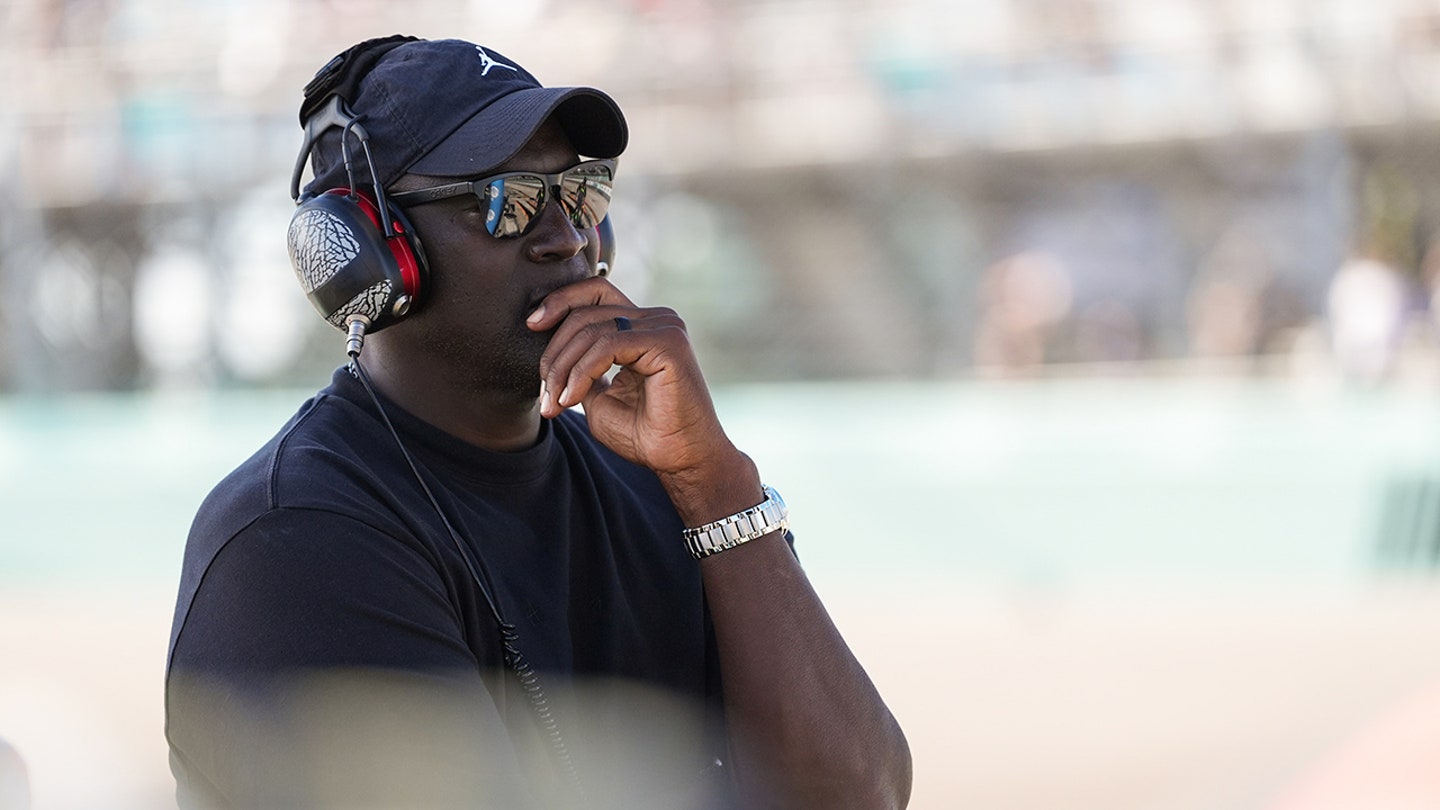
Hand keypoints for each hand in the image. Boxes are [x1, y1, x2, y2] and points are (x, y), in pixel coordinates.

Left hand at [528, 278, 751, 503]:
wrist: (679, 460)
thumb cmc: (644, 434)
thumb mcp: (598, 397)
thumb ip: (580, 368)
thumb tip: (551, 353)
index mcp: (642, 325)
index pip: (595, 292)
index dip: (560, 301)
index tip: (531, 325)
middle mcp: (656, 319)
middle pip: (587, 310)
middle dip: (555, 351)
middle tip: (545, 393)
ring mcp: (664, 327)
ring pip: (593, 328)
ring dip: (564, 368)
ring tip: (556, 403)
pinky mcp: (668, 342)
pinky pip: (608, 344)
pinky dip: (582, 372)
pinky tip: (572, 399)